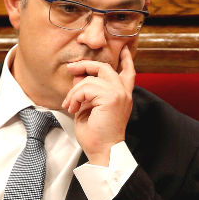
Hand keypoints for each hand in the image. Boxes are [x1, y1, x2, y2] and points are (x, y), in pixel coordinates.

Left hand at [62, 47, 135, 166]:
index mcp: (122, 95)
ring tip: (70, 105)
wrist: (103, 151)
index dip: (126, 59)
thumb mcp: (89, 106)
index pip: (128, 72)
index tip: (124, 48)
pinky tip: (73, 108)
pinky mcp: (111, 97)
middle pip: (104, 68)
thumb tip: (78, 74)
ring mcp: (119, 94)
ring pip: (90, 79)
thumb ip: (87, 90)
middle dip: (85, 65)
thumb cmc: (96, 134)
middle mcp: (124, 92)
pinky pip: (86, 88)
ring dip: (75, 92)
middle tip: (71, 69)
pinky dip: (75, 97)